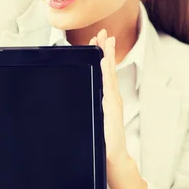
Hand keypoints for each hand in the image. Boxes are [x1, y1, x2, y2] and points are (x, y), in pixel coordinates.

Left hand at [89, 29, 129, 166]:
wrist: (113, 156)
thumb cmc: (103, 140)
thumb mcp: (93, 119)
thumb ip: (89, 108)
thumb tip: (75, 100)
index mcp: (106, 97)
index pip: (102, 72)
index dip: (100, 55)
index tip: (95, 41)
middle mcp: (111, 96)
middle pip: (108, 68)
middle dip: (105, 49)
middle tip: (102, 32)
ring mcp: (113, 100)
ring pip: (110, 73)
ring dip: (107, 55)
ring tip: (106, 40)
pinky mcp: (112, 107)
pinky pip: (109, 85)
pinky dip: (107, 72)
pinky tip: (104, 61)